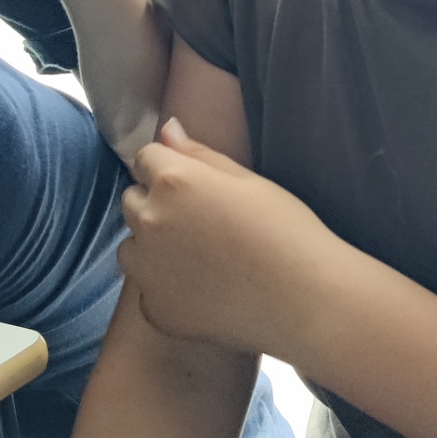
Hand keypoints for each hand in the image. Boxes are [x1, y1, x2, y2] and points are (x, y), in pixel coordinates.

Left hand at [119, 120, 339, 359]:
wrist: (305, 299)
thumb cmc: (286, 231)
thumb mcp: (247, 180)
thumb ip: (198, 154)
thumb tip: (167, 129)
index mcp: (174, 181)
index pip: (145, 158)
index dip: (170, 168)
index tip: (196, 187)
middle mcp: (150, 222)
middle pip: (132, 200)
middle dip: (156, 204)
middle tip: (200, 221)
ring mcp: (148, 270)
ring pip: (131, 248)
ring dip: (152, 247)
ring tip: (199, 258)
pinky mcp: (155, 309)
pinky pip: (147, 290)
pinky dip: (165, 287)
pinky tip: (204, 290)